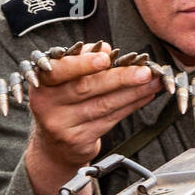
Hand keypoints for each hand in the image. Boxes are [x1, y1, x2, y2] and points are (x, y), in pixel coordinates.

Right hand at [22, 47, 160, 194]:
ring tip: (153, 81)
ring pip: (103, 105)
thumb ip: (81, 60)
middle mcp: (46, 105)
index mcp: (41, 83)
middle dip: (119, 78)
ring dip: (132, 92)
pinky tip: (145, 96)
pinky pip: (110, 120)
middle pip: (85, 88)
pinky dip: (130, 106)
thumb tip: (104, 48)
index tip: (107, 57)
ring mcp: (62, 125)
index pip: (60, 71)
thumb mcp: (62, 80)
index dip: (83, 64)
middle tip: (143, 71)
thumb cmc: (62, 103)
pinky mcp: (79, 141)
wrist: (54, 146)